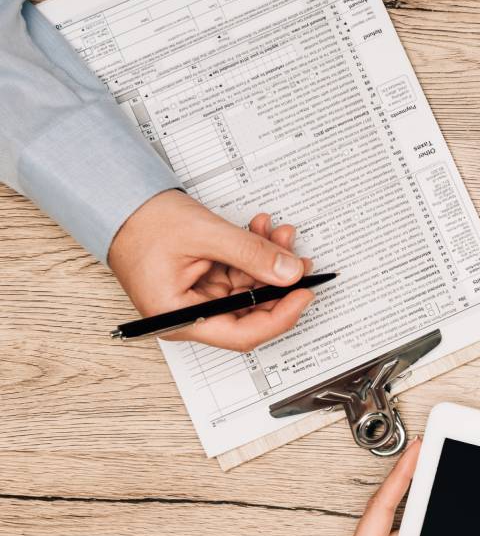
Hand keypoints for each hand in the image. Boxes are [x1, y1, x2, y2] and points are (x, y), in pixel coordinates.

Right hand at [107, 189, 315, 350]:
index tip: (304, 294)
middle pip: (251, 313)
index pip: (241, 334)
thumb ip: (250, 254)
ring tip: (279, 234)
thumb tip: (290, 273)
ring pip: (250, 290)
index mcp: (179, 318)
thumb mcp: (204, 234)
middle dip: (278, 283)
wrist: (121, 202)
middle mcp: (191, 315)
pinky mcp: (206, 283)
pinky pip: (240, 275)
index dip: (280, 317)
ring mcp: (200, 299)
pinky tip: (262, 233)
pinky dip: (255, 255)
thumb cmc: (143, 222)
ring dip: (269, 262)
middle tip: (298, 259)